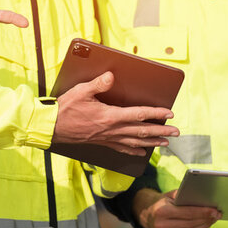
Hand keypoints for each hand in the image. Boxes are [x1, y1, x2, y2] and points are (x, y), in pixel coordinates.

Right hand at [53, 71, 179, 155]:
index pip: (139, 115)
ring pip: (136, 142)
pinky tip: (142, 152)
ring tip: (166, 142)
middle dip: (161, 131)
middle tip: (176, 132)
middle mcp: (113, 129)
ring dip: (152, 141)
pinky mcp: (102, 142)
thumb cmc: (65, 109)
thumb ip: (98, 84)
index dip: (156, 114)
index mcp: (110, 116)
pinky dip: (134, 150)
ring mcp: (108, 138)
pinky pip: (122, 148)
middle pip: (142, 131)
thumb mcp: (81, 91)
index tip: (170, 114)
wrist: (51, 127)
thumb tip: (111, 76)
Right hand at [134, 189, 220, 227]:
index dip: (202, 212)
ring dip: (203, 226)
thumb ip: (184, 195)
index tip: (214, 210)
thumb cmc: (163, 202)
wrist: (147, 214)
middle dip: (206, 219)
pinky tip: (204, 225)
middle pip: (190, 223)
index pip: (187, 212)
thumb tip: (204, 197)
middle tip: (217, 214)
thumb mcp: (170, 194)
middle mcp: (161, 225)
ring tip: (213, 219)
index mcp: (161, 211)